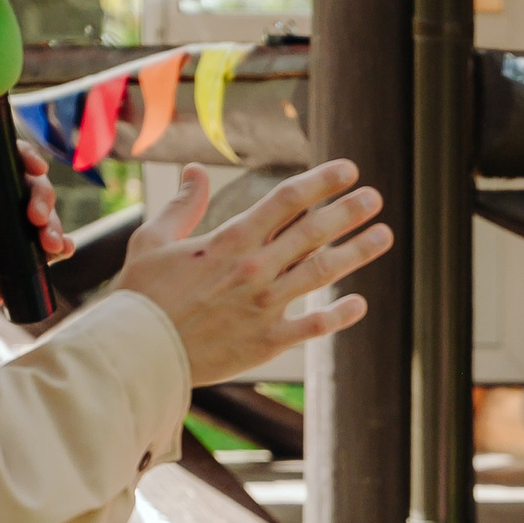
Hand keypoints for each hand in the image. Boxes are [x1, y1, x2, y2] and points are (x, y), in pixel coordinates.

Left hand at [0, 142, 72, 321]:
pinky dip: (63, 245)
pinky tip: (61, 250)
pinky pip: (54, 246)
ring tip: (49, 244)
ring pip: (46, 215)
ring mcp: (13, 232)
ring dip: (54, 225)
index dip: (24, 156)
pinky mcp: (26, 258)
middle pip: (31, 186)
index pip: (2, 160)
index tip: (36, 167)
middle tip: (36, 219)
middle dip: (42, 197)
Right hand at [114, 160, 394, 386]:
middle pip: (314, 232)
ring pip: (322, 272)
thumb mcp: (152, 241)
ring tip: (384, 236)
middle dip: (349, 211)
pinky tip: (360, 303)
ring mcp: (265, 305)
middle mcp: (255, 269)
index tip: (348, 169)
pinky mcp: (268, 341)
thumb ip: (182, 205)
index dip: (322, 181)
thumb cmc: (141, 296)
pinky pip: (314, 325)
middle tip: (376, 197)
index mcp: (230, 240)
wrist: (139, 353)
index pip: (286, 200)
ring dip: (357, 252)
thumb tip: (197, 171)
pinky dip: (340, 315)